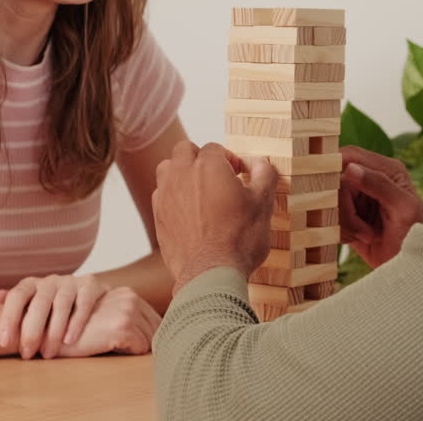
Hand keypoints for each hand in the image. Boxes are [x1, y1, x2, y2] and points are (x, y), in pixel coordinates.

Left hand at [0, 274, 111, 358]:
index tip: (4, 343)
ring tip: (48, 354)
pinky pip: (84, 302)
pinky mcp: (91, 285)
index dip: (8, 318)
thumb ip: (15, 305)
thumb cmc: (53, 308)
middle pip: (39, 302)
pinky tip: (69, 340)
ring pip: (62, 303)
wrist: (91, 297)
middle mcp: (50, 281)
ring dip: (54, 330)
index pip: (16, 296)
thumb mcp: (32, 305)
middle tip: (27, 354)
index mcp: (31, 284)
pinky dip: (76, 322)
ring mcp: (71, 281)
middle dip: (31, 330)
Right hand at [56, 286, 161, 356]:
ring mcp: (127, 310)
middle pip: (156, 329)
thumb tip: (155, 336)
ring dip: (135, 349)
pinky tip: (110, 349)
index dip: (148, 335)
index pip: (154, 318)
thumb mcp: (106, 315)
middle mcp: (130, 297)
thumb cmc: (79, 330)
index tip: (137, 344)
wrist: (53, 332)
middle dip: (145, 342)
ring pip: (150, 340)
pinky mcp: (122, 326)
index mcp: (127, 293)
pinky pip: (141, 348)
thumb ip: (127, 316)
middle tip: (125, 349)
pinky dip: (130, 354)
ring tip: (114, 347)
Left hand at [152, 141, 277, 292]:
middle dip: (200, 157)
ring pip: (167, 168)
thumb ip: (264, 176)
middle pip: (185, 150)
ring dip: (181, 171)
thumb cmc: (238, 240)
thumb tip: (261, 163)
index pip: (215, 148)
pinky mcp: (157, 216)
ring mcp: (166, 195)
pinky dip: (172, 195)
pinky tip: (188, 210)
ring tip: (198, 189)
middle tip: (217, 177)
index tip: (238, 174)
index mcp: (208, 166)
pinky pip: (160, 194)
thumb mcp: (262, 204)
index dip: (229, 159)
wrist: (210, 274)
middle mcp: (182, 174)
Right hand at [338, 146, 422, 267]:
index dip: (335, 166)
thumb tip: (350, 168)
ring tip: (366, 236)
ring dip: (345, 223)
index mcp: (386, 169)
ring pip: (330, 202)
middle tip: (361, 230)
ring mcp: (358, 199)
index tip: (328, 186)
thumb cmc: (416, 237)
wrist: (411, 267)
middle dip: (345, 209)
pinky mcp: (349, 217)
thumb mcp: (404, 209)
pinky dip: (340, 231)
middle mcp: (370, 180)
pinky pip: (330, 218)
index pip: (350, 155)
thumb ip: (380, 184)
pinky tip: (358, 240)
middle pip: (335, 183)